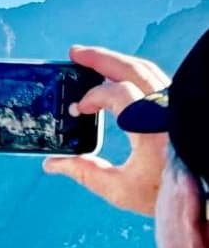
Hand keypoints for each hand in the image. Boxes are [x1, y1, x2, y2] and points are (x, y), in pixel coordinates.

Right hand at [42, 44, 170, 215]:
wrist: (200, 195)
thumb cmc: (166, 195)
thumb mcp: (121, 190)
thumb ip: (85, 173)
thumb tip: (53, 164)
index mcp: (152, 130)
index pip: (118, 93)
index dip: (92, 97)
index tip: (77, 110)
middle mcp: (169, 111)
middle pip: (133, 69)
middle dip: (100, 58)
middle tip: (74, 53)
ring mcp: (177, 106)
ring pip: (146, 70)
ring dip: (116, 61)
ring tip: (90, 58)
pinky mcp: (180, 106)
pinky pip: (155, 79)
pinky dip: (131, 72)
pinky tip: (116, 75)